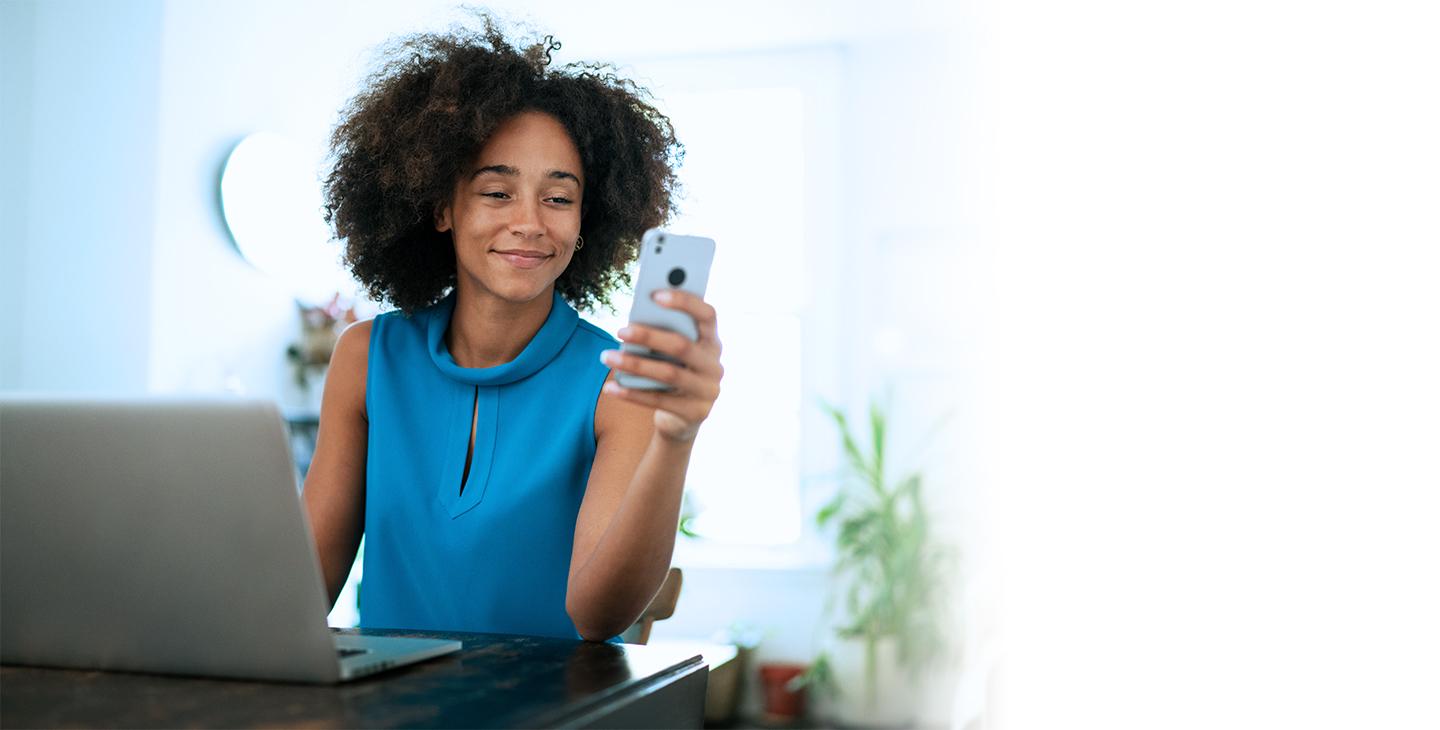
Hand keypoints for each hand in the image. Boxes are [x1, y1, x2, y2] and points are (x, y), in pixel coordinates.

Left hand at [600, 290, 723, 442]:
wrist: (684, 418)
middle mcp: (715, 365)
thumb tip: (633, 323)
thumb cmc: (674, 371)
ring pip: (668, 374)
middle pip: (682, 346)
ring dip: (634, 365)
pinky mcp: (695, 413)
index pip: (708, 315)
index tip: (655, 294)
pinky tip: (610, 387)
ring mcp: (708, 391)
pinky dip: (632, 393)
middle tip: (620, 330)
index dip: (684, 302)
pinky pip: (658, 401)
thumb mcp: (674, 352)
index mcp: (713, 341)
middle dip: (649, 336)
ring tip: (607, 357)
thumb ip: (664, 334)